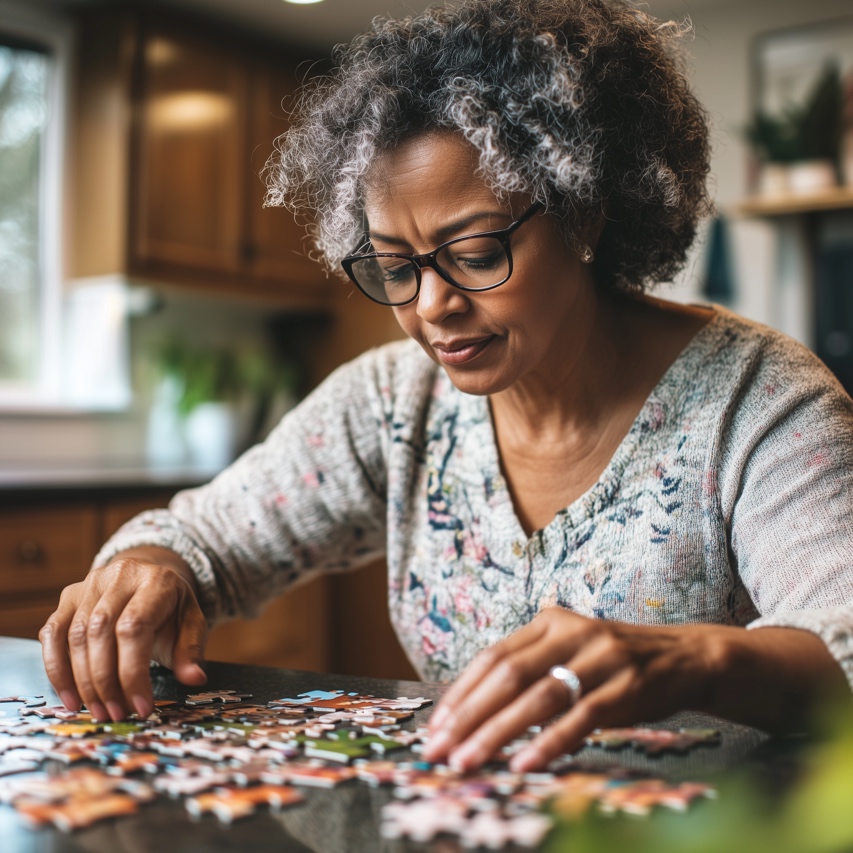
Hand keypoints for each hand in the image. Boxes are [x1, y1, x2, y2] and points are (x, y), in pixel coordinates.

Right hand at [40, 549, 207, 722]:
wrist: (149, 580)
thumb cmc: (170, 608)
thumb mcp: (191, 624)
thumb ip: (191, 650)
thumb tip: (195, 678)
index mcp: (156, 580)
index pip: (135, 626)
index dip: (133, 671)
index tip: (141, 707)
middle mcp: (119, 576)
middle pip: (101, 632)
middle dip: (106, 681)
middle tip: (117, 714)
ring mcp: (90, 584)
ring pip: (75, 636)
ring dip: (83, 681)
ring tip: (99, 711)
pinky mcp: (69, 596)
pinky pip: (52, 635)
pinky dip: (57, 670)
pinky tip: (71, 698)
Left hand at [423, 607, 719, 771]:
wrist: (685, 656)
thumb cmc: (614, 663)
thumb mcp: (570, 652)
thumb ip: (531, 672)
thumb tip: (475, 716)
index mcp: (548, 622)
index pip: (493, 657)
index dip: (461, 693)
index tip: (436, 727)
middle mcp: (571, 632)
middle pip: (508, 676)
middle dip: (468, 716)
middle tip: (440, 750)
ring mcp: (600, 658)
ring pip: (538, 698)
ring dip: (497, 734)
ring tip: (469, 761)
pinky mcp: (627, 687)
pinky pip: (580, 718)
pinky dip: (549, 742)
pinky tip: (524, 763)